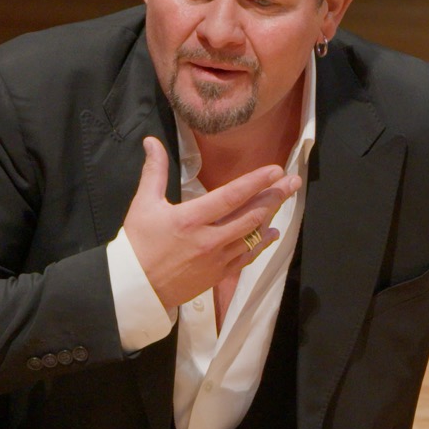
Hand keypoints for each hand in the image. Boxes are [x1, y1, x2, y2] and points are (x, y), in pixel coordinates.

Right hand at [122, 137, 300, 308]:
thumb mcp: (143, 204)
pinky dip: (261, 243)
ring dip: (271, 216)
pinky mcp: (218, 275)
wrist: (135, 288)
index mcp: (190, 219)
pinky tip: (273, 233)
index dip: (256, 182)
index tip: (276, 170)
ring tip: (285, 198)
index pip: (231, 196)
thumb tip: (152, 141)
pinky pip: (247, 257)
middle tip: (293, 181)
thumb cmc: (138, 244)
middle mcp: (209, 239)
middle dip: (275, 196)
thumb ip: (154, 171)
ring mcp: (216, 259)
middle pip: (251, 215)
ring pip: (252, 235)